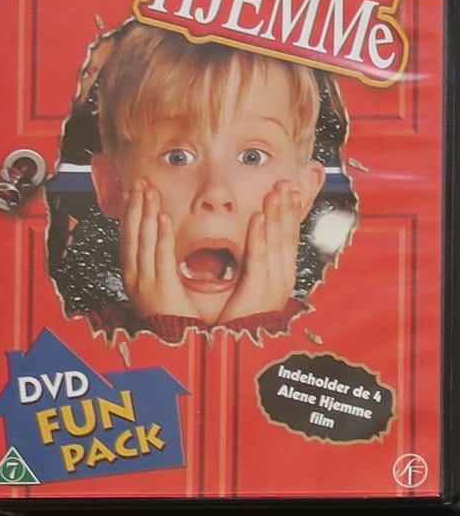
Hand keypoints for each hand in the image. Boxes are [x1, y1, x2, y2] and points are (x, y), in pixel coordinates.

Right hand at [121, 180, 197, 317]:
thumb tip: (158, 244)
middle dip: (135, 206)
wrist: (171, 348)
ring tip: (148, 191)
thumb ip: (154, 268)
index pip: (128, 237)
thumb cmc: (168, 321)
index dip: (129, 213)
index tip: (132, 193)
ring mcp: (146, 281)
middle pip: (132, 234)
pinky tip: (162, 216)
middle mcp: (135, 277)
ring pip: (144, 239)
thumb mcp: (154, 289)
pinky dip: (161, 234)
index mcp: (132, 276)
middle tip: (138, 183)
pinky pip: (162, 254)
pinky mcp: (163, 286)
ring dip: (146, 212)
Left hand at [217, 180, 302, 322]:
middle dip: (287, 206)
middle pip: (287, 235)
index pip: (289, 236)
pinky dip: (259, 237)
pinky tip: (258, 218)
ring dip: (276, 214)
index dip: (290, 211)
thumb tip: (257, 239)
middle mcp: (282, 277)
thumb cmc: (244, 318)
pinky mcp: (258, 291)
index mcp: (282, 275)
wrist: (241, 352)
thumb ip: (258, 263)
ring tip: (275, 191)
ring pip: (276, 242)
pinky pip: (259, 259)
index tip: (290, 189)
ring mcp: (273, 284)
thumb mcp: (256, 286)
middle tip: (285, 182)